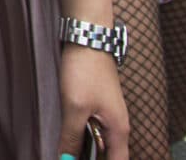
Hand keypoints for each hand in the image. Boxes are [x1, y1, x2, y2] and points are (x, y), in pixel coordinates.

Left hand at [57, 43, 128, 157]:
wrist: (88, 38)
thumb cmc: (85, 71)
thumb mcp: (75, 108)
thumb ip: (72, 137)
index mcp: (119, 131)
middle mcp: (117, 125)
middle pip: (109, 156)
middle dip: (91, 159)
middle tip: (69, 158)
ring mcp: (108, 114)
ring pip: (99, 143)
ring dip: (85, 151)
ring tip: (66, 153)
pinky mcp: (97, 104)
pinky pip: (92, 130)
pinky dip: (82, 137)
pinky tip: (67, 137)